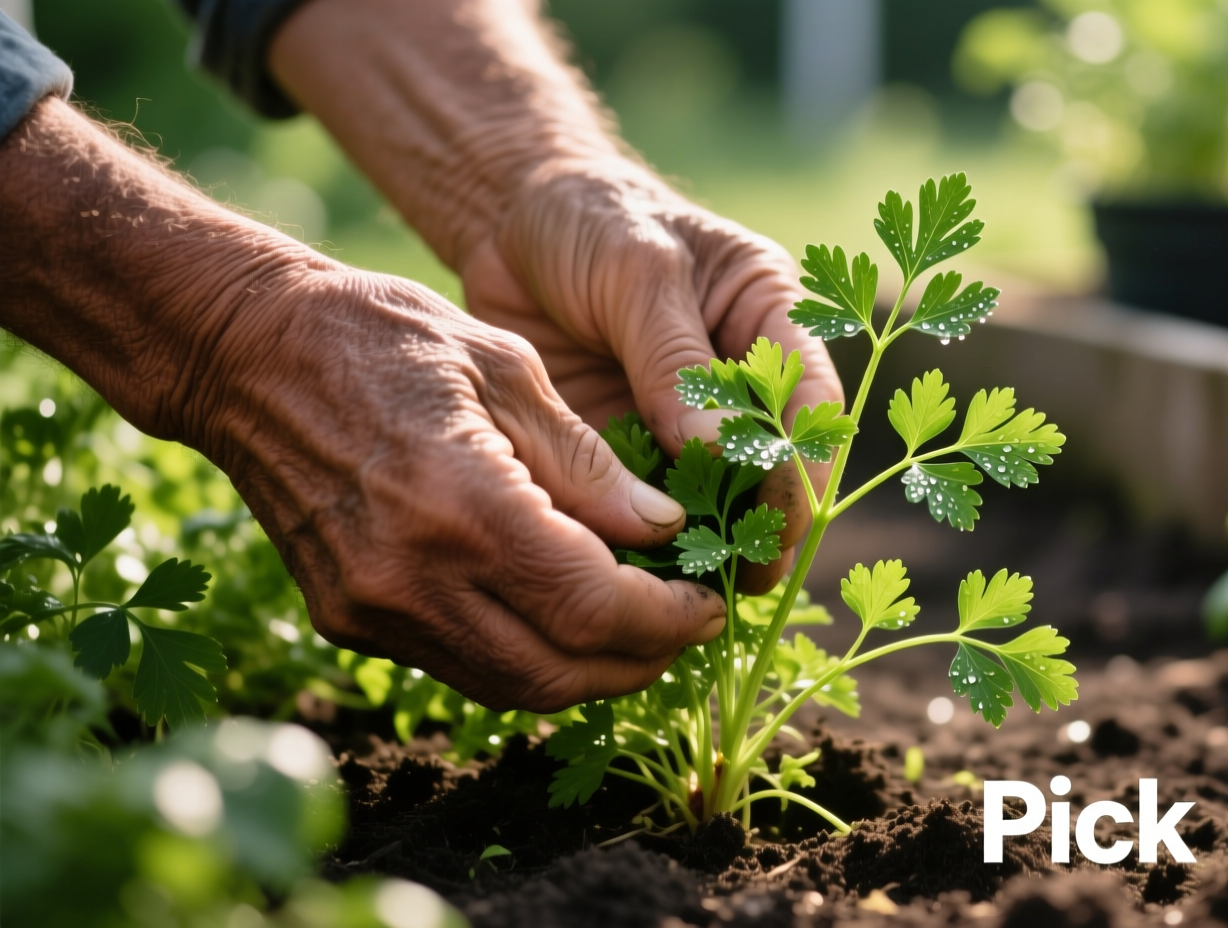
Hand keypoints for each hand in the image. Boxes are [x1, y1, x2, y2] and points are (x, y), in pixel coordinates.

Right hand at [192, 266, 728, 711]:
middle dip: (641, 662)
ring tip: (640, 630)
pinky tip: (563, 618)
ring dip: (588, 674)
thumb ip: (589, 461)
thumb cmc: (383, 336)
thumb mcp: (507, 368)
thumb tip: (666, 527)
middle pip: (558, 672)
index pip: (593, 608)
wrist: (243, 353)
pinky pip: (461, 666)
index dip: (667, 619)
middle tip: (689, 626)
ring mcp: (370, 610)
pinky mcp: (345, 620)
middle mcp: (411, 579)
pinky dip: (527, 657)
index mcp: (462, 506)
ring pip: (510, 686)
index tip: (712, 602)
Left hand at [460, 161, 843, 591]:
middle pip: (769, 468)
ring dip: (703, 547)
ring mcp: (681, 422)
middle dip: (759, 527)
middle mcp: (738, 382)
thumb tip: (724, 449)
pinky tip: (632, 578)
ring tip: (686, 597)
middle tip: (736, 582)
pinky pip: (644, 508)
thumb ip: (676, 357)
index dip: (804, 468)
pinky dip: (642, 545)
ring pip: (710, 500)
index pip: (809, 406)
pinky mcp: (626, 450)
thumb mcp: (638, 268)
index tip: (785, 523)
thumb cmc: (592, 218)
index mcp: (770, 321)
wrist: (505, 219)